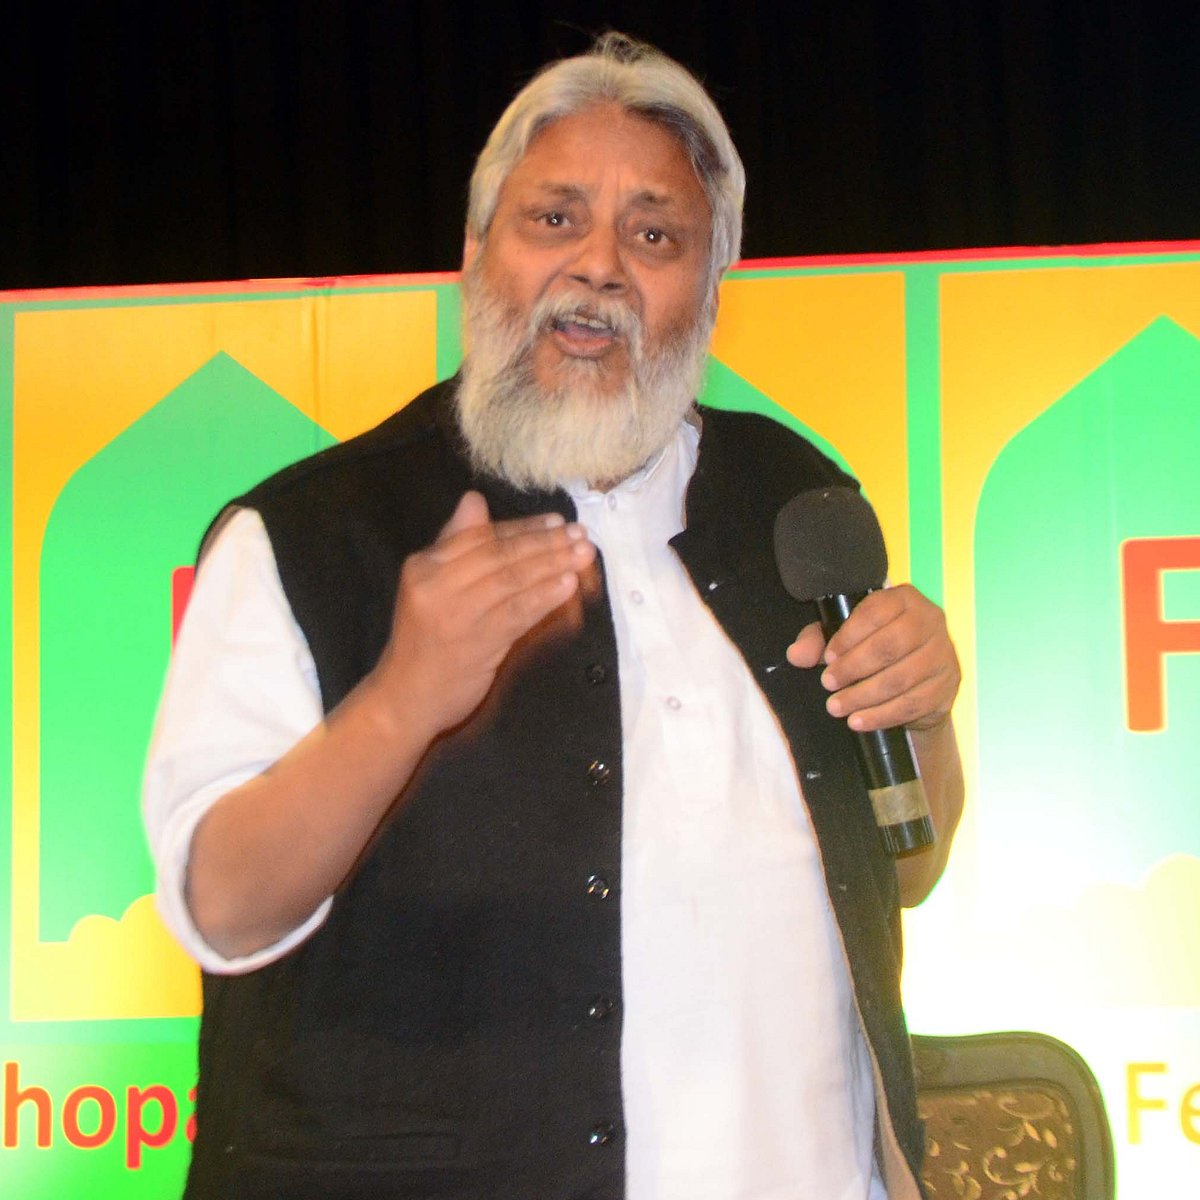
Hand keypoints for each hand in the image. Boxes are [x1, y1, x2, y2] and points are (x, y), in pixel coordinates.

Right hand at [377, 491, 595, 733]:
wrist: (407, 695)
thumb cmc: (425, 638)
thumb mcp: (430, 585)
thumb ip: (455, 544)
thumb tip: (474, 500)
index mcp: (424, 566)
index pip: (481, 537)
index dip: (523, 527)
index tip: (557, 521)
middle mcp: (436, 586)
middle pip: (499, 556)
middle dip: (545, 542)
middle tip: (580, 534)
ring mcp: (457, 616)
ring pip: (512, 581)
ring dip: (552, 565)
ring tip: (582, 555)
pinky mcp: (477, 645)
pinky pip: (518, 614)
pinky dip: (545, 598)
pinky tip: (568, 586)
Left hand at [786, 584, 959, 732]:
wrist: (917, 678)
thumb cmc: (875, 647)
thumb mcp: (843, 637)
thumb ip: (817, 641)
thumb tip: (796, 655)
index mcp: (904, 599)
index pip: (876, 612)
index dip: (848, 636)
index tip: (827, 657)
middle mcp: (930, 620)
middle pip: (890, 646)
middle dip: (853, 668)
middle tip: (828, 684)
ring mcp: (943, 654)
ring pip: (901, 679)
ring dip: (863, 696)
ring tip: (836, 707)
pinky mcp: (947, 685)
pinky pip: (913, 704)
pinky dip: (882, 716)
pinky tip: (859, 721)